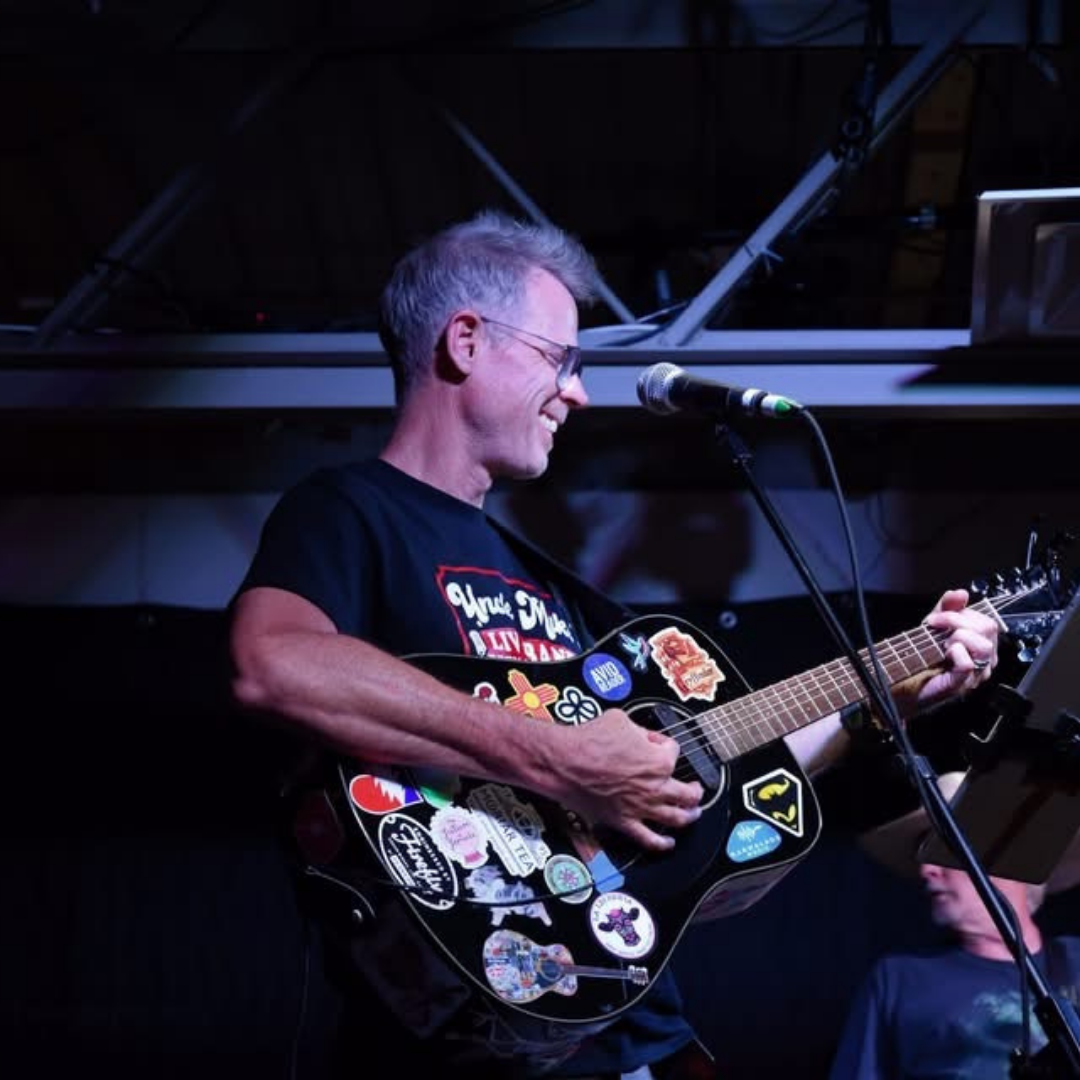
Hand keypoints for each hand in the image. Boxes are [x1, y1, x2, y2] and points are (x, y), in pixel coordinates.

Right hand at [552, 709, 703, 852]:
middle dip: (694, 790)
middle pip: (687, 793)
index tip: (657, 744)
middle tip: (695, 789)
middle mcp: (655, 787)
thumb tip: (643, 736)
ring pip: (676, 819)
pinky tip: (668, 843)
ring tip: (692, 814)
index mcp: (658, 761)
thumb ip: (639, 730)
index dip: (665, 745)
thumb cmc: (588, 741)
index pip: (674, 752)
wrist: (563, 762)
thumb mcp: (620, 720)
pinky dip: (662, 844)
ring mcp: (640, 807)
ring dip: (689, 816)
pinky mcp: (623, 822)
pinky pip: (648, 839)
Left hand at [911, 588, 999, 708]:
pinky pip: (968, 664)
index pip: (987, 622)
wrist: (905, 679)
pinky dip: (955, 654)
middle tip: (936, 627)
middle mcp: (984, 659)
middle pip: (988, 629)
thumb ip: (947, 608)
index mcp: (981, 643)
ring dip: (958, 637)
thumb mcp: (935, 625)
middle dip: (958, 621)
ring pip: (984, 646)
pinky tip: (945, 655)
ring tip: (942, 644)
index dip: (962, 615)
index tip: (936, 618)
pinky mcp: (962, 684)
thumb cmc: (923, 655)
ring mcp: (976, 673)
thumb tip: (960, 593)